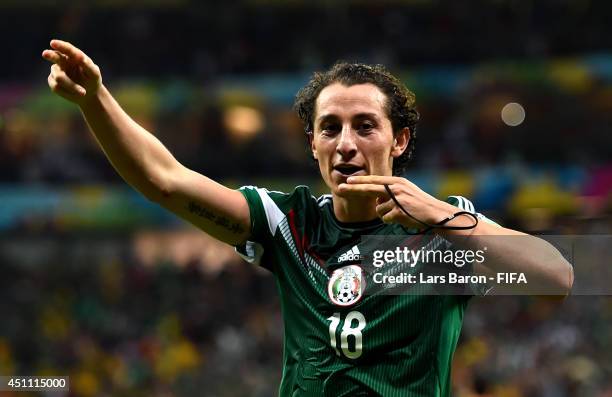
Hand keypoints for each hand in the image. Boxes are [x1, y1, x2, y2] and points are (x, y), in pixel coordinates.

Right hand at [42, 39, 101, 104]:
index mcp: (73, 56)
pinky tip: (74, 93)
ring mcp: (56, 71)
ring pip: (59, 77)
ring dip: (71, 86)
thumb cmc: (92, 81)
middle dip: (50, 55)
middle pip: (54, 56)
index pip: (67, 49)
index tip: (52, 43)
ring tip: (83, 92)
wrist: (89, 94)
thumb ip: (89, 66)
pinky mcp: (53, 82)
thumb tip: (82, 58)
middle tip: (45, 54)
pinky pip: (56, 87)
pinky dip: (67, 92)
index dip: (60, 46)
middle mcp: (62, 61)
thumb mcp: (94, 74)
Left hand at [337, 175, 456, 227]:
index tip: (347, 181)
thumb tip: (376, 198)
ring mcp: (397, 200)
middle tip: (340, 189)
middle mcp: (396, 188)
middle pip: (369, 189)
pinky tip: (402, 219)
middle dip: (353, 190)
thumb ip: (390, 192)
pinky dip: (391, 221)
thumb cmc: (419, 205)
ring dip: (385, 214)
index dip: (360, 181)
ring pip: (378, 210)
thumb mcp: (405, 192)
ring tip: (400, 214)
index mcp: (397, 182)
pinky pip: (385, 218)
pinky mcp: (398, 212)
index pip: (374, 180)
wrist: (435, 214)